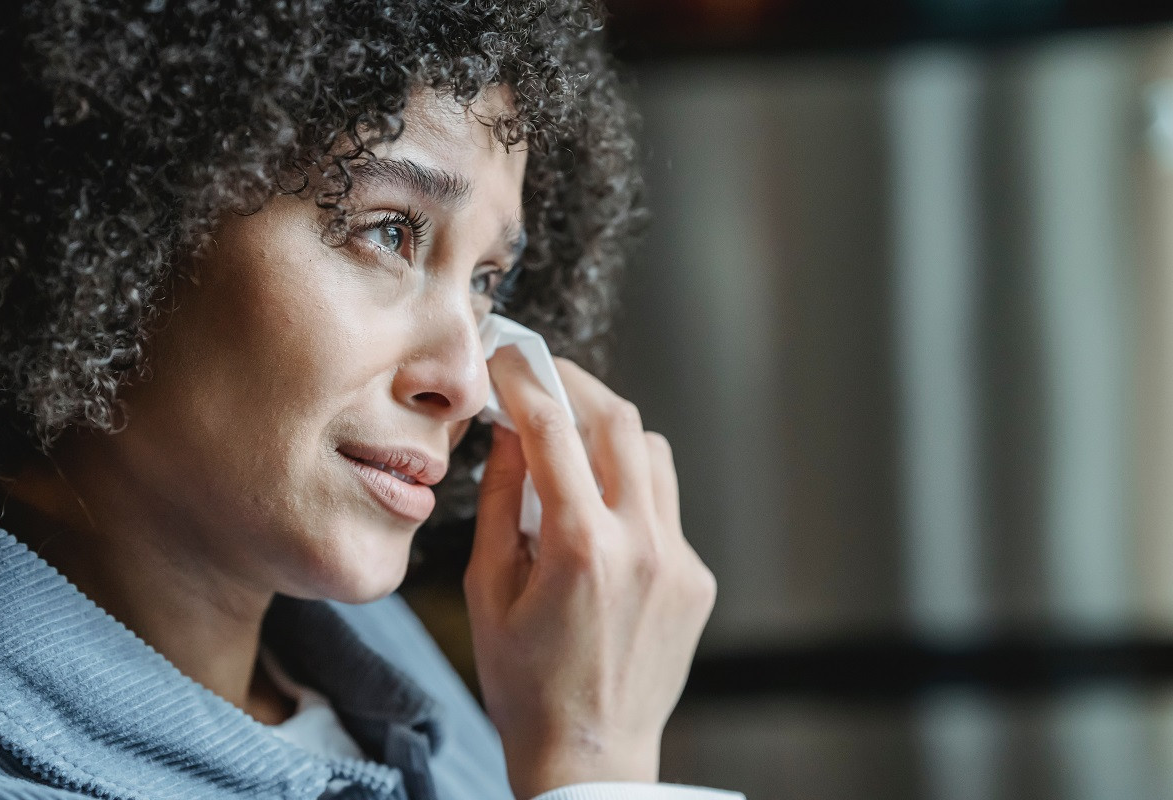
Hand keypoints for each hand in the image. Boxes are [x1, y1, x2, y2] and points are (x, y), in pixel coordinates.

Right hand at [463, 346, 716, 799]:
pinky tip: (600, 520)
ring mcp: (678, 561)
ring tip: (571, 446)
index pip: (553, 430)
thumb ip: (497, 502)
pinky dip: (630, 492)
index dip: (525, 380)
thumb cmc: (524, 684)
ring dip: (609, 435)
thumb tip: (509, 436)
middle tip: (542, 380)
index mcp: (580, 548)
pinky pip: (665, 507)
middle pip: (619, 422)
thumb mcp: (486, 590)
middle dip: (576, 386)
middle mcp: (641, 545)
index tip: (508, 358)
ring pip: (652, 454)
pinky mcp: (696, 578)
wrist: (590, 755)